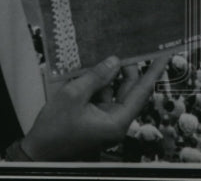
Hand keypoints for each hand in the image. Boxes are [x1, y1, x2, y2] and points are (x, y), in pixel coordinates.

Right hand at [20, 55, 168, 160]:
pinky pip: (103, 96)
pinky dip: (99, 83)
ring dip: (109, 75)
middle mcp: (115, 121)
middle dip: (126, 68)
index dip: (154, 71)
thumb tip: (114, 62)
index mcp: (116, 121)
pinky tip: (91, 70)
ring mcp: (106, 120)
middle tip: (124, 47)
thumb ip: (96, 77)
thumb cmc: (52, 132)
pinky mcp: (96, 118)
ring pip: (115, 90)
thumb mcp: (72, 96)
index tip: (164, 54)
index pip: (142, 91)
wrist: (36, 153)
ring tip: (101, 57)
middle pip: (129, 88)